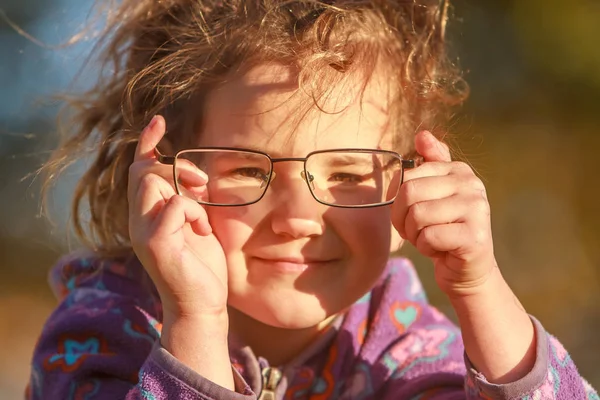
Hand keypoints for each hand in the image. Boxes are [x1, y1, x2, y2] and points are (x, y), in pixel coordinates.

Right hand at [127, 115, 227, 318]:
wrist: (202, 305)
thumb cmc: (202, 266)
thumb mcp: (196, 224)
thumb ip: (188, 199)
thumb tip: (192, 175)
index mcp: (147, 215)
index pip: (139, 170)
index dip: (147, 143)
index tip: (158, 121)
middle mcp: (139, 221)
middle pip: (143, 171)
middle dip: (174, 167)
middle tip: (202, 184)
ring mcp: (143, 232)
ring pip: (151, 181)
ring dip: (184, 188)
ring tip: (202, 209)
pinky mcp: (155, 243)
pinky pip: (175, 204)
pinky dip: (193, 210)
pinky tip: (201, 228)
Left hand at [392, 131, 496, 297]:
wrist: (468, 270)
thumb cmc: (444, 230)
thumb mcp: (434, 195)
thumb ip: (430, 163)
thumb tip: (422, 134)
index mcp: (459, 170)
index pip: (408, 175)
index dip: (398, 200)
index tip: (409, 213)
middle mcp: (472, 184)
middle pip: (409, 194)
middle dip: (402, 219)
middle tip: (413, 230)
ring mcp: (477, 209)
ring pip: (417, 216)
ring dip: (414, 235)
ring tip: (428, 239)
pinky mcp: (475, 236)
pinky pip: (429, 237)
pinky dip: (425, 248)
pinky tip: (440, 251)